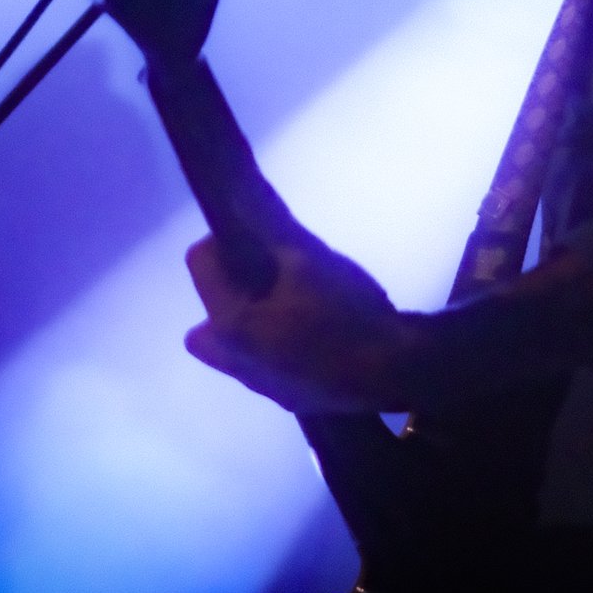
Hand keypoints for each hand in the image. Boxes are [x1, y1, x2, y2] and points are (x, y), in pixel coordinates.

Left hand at [183, 227, 415, 413]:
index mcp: (229, 322)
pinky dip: (277, 345)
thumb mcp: (309, 260)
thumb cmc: (346, 312)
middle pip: (209, 314)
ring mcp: (260, 385)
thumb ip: (268, 229)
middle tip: (270, 277)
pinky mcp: (288, 398)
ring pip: (235, 345)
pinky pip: (265, 365)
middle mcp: (232, 360)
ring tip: (296, 304)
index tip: (258, 235)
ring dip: (253, 319)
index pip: (198, 262)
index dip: (224, 238)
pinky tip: (315, 334)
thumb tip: (237, 195)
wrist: (394, 370)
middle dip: (231, 290)